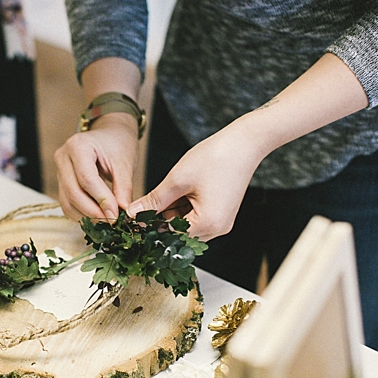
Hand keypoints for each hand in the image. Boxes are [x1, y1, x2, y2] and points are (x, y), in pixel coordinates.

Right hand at [54, 113, 139, 220]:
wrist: (109, 134)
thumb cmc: (118, 144)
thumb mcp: (125, 164)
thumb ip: (123, 189)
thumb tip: (123, 213)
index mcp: (78, 146)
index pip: (87, 179)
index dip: (101, 200)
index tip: (116, 215)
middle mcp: (63, 157)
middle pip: (74, 193)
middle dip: (93, 212)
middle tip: (112, 222)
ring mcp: (59, 170)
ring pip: (67, 202)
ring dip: (87, 217)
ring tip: (106, 223)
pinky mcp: (60, 182)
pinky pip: (67, 204)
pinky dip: (81, 215)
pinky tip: (97, 218)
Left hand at [127, 122, 265, 241]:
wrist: (244, 142)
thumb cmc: (216, 158)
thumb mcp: (178, 180)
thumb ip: (154, 201)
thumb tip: (133, 213)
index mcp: (208, 224)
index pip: (170, 235)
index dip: (149, 228)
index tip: (134, 219)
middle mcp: (217, 229)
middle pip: (178, 233)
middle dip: (160, 220)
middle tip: (144, 205)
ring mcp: (220, 222)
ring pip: (185, 226)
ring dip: (170, 213)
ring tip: (166, 192)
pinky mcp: (220, 213)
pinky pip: (195, 217)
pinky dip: (182, 208)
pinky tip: (176, 191)